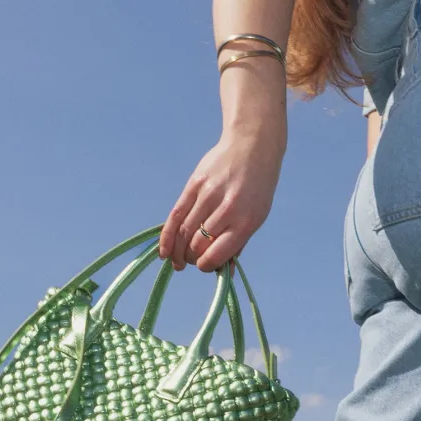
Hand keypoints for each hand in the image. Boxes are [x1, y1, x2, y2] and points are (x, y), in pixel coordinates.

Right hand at [159, 124, 284, 272]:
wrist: (252, 147)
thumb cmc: (256, 189)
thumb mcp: (257, 217)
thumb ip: (238, 244)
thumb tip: (225, 273)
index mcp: (246, 222)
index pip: (216, 253)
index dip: (205, 265)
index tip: (203, 267)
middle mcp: (227, 209)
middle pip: (197, 244)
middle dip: (191, 258)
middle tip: (190, 262)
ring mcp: (208, 195)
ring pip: (184, 232)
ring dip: (177, 251)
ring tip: (177, 260)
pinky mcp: (194, 184)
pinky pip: (175, 215)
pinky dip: (167, 236)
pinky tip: (164, 250)